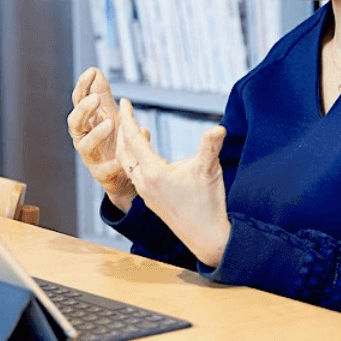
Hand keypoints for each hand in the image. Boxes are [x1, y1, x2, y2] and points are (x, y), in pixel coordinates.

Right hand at [66, 68, 143, 212]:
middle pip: (74, 122)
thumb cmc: (114, 140)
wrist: (126, 175)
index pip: (79, 101)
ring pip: (84, 146)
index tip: (91, 72)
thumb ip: (102, 94)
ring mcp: (90, 158)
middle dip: (83, 110)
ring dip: (96, 134)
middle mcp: (83, 138)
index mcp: (86, 122)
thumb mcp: (111, 114)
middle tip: (96, 99)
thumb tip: (94, 70)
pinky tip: (121, 157)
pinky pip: (104, 171)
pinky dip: (112, 163)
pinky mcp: (101, 176)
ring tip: (111, 123)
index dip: (83, 86)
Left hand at [116, 98, 230, 267]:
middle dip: (122, 129)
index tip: (124, 101)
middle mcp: (144, 182)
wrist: (206, 239)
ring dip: (127, 145)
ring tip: (134, 130)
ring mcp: (146, 193)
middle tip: (124, 111)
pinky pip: (135, 174)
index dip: (128, 118)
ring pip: (128, 164)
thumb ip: (210, 146)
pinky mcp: (152, 200)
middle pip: (124, 150)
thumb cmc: (208, 205)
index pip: (134, 139)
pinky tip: (146, 156)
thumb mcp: (209, 171)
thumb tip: (218, 127)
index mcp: (154, 172)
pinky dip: (135, 159)